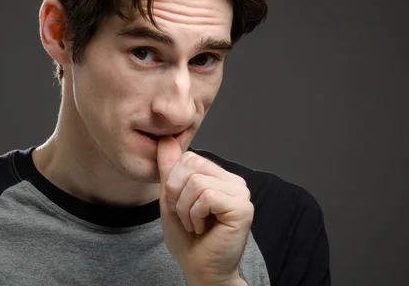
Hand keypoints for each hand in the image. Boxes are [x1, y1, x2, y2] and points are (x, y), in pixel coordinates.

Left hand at [156, 137, 252, 285]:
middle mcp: (235, 181)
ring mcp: (241, 193)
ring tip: (195, 224)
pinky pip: (206, 197)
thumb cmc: (188, 239)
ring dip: (185, 209)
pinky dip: (195, 215)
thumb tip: (165, 138)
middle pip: (191, 164)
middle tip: (186, 217)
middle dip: (177, 194)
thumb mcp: (171, 198)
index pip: (188, 157)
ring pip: (197, 182)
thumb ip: (169, 169)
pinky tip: (203, 228)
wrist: (200, 269)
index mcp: (220, 176)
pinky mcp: (243, 208)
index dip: (173, 183)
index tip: (179, 207)